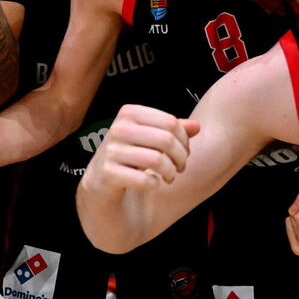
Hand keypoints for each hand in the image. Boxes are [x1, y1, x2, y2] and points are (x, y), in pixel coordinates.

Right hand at [84, 104, 199, 193]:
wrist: (101, 183)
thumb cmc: (130, 157)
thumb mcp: (150, 139)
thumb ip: (172, 130)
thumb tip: (197, 126)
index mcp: (129, 113)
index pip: (170, 122)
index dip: (184, 140)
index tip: (184, 152)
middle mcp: (118, 128)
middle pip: (166, 140)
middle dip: (180, 157)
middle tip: (180, 167)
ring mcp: (111, 151)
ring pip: (157, 160)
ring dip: (170, 173)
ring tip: (169, 177)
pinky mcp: (107, 173)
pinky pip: (144, 180)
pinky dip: (155, 185)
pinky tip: (153, 184)